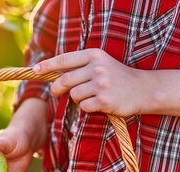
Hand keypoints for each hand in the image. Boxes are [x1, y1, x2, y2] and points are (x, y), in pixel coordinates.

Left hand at [33, 49, 147, 116]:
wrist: (143, 90)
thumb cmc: (118, 78)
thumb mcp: (101, 65)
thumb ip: (81, 68)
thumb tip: (54, 76)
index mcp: (94, 55)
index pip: (65, 60)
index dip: (48, 66)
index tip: (36, 70)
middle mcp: (97, 67)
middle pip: (65, 80)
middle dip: (56, 89)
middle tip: (56, 93)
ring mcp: (101, 84)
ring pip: (74, 95)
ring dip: (77, 99)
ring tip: (90, 97)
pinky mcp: (104, 100)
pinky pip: (84, 107)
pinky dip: (87, 108)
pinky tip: (98, 105)